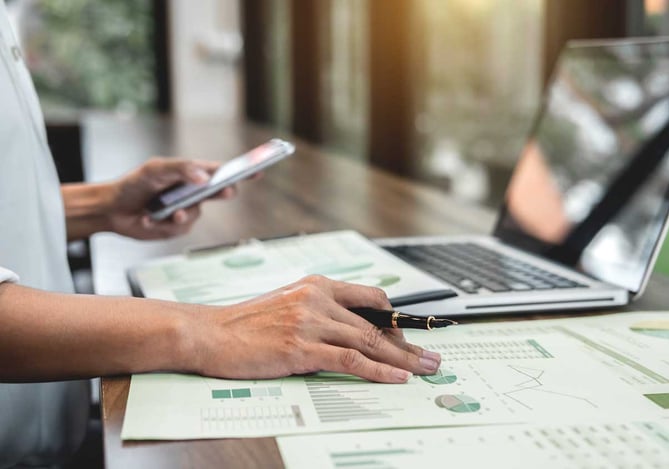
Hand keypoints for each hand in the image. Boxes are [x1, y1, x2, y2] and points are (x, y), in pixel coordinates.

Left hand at [107, 158, 234, 239]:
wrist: (112, 209)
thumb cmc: (134, 184)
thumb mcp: (156, 170)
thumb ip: (181, 169)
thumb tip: (204, 177)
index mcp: (191, 174)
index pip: (220, 171)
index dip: (241, 171)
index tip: (258, 169)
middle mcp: (193, 193)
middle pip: (218, 193)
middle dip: (223, 192)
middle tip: (227, 190)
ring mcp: (186, 211)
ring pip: (196, 215)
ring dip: (179, 213)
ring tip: (161, 212)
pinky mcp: (176, 228)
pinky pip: (180, 228)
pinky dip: (162, 224)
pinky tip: (147, 219)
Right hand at [191, 276, 441, 382]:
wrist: (208, 332)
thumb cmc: (245, 324)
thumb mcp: (287, 305)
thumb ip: (319, 312)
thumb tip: (350, 333)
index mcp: (316, 285)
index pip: (370, 298)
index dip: (395, 320)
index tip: (410, 337)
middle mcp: (317, 299)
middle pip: (375, 325)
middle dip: (408, 344)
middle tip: (431, 357)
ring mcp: (310, 323)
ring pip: (369, 342)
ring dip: (403, 359)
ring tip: (425, 370)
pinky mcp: (301, 348)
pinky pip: (350, 360)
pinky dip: (378, 370)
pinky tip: (396, 378)